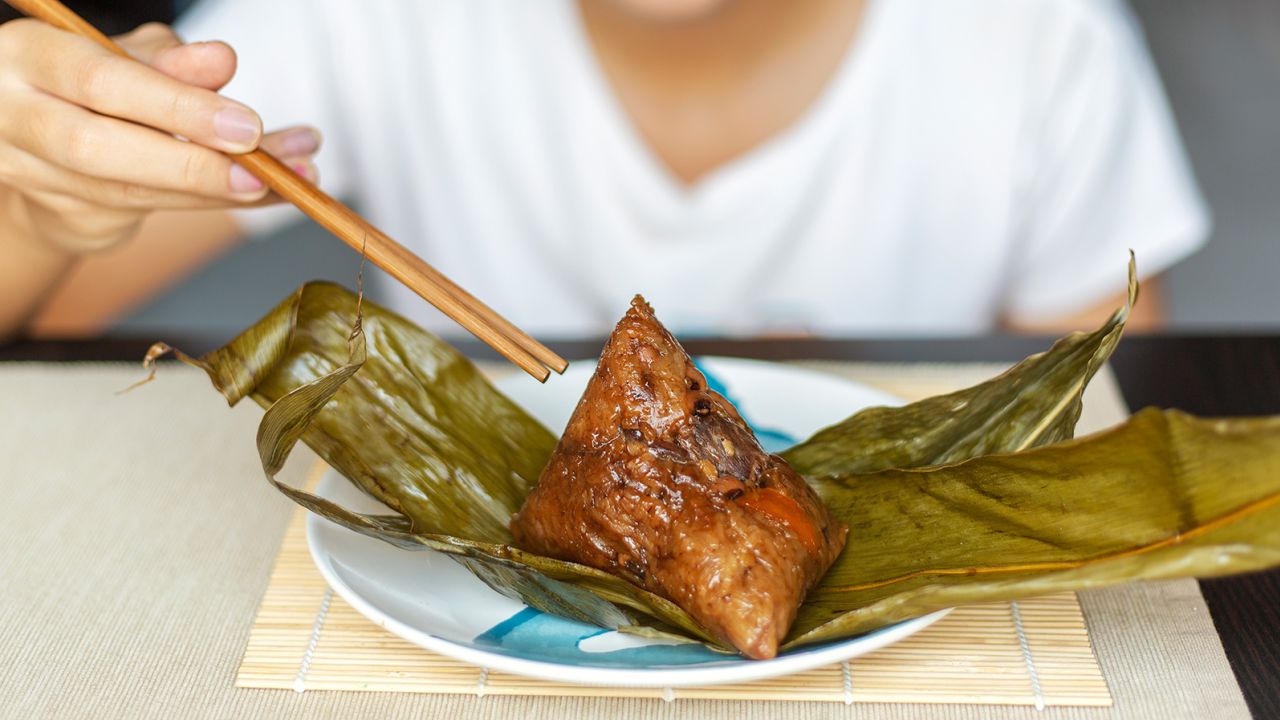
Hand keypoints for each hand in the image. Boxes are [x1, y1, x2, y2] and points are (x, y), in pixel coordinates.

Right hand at [0, 20, 317, 253]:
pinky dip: (215, 202)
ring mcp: (33, 174)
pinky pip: (152, 211)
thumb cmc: (90, 83)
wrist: (43, 144)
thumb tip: (218, 60)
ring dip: (220, 190)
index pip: (101, 83)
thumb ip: (169, 60)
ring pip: (131, 192)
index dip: (176, 107)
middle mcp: (15, 117)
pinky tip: (265, 193)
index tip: (244, 124)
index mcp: (29, 57)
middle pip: (100, 150)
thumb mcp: (128, 55)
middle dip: (192, 164)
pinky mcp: (66, 215)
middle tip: (262, 168)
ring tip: (291, 179)